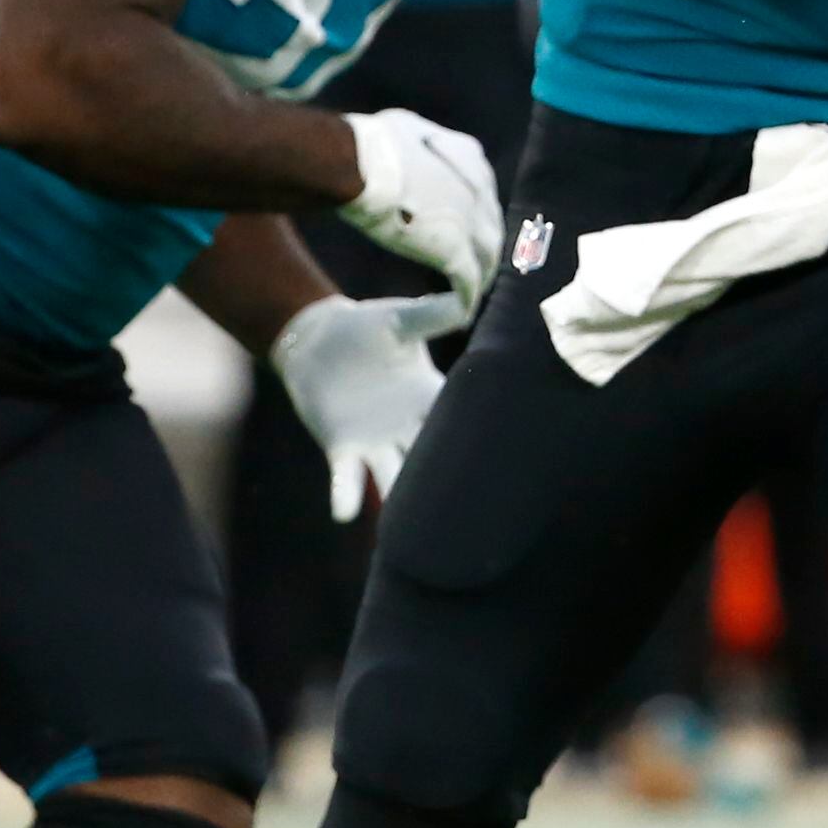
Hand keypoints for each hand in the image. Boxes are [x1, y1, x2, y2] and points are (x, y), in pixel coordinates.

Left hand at [273, 291, 464, 518]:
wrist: (318, 338)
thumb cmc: (366, 327)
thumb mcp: (403, 319)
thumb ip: (436, 314)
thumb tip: (472, 296)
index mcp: (430, 396)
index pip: (461, 423)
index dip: (482, 439)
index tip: (509, 458)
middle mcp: (408, 428)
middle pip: (436, 462)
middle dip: (454, 485)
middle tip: (478, 510)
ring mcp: (377, 442)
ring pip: (397, 478)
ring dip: (404, 501)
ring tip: (418, 530)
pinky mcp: (342, 447)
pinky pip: (347, 478)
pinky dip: (346, 495)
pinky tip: (344, 513)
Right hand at [334, 106, 504, 309]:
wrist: (362, 165)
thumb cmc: (372, 143)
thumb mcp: (408, 129)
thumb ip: (422, 143)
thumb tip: (416, 146)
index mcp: (469, 157)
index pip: (482, 190)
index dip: (476, 211)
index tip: (468, 224)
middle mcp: (479, 189)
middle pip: (491, 224)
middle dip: (485, 243)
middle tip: (478, 261)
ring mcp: (470, 222)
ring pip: (487, 255)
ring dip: (482, 273)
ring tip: (474, 290)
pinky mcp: (454, 251)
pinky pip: (469, 280)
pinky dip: (468, 296)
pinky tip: (464, 311)